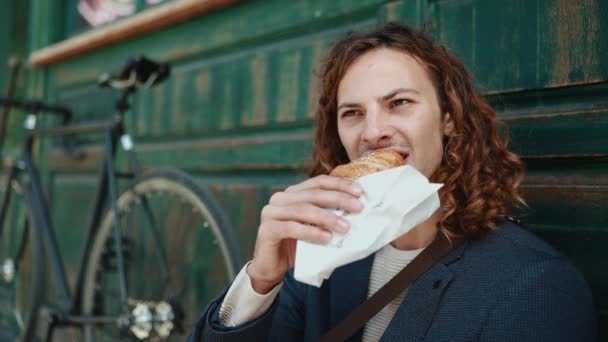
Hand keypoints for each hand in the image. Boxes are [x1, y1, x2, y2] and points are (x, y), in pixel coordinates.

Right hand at [247, 175, 363, 293]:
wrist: (272, 268)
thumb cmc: (296, 246)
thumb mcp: (315, 228)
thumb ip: (328, 217)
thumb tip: (356, 213)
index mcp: (293, 193)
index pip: (318, 182)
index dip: (339, 184)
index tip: (359, 192)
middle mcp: (280, 198)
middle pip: (313, 194)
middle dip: (338, 199)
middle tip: (358, 208)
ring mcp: (270, 212)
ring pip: (303, 210)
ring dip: (327, 217)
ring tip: (346, 227)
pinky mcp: (266, 229)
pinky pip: (291, 228)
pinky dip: (311, 232)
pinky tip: (326, 238)